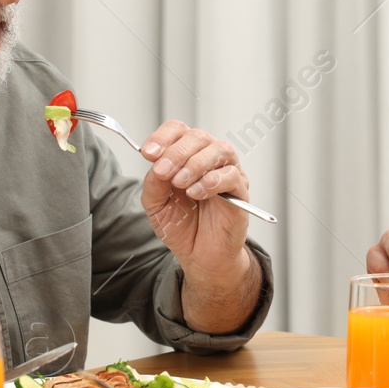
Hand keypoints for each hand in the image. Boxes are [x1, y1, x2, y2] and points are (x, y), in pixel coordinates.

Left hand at [140, 120, 250, 275]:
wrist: (200, 256)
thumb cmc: (182, 227)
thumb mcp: (156, 205)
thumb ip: (153, 183)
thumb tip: (156, 162)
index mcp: (187, 156)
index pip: (178, 130)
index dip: (162, 137)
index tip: (148, 153)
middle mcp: (209, 159)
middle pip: (198, 136)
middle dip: (176, 152)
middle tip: (163, 171)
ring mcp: (227, 173)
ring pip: (219, 150)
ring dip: (195, 164)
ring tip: (180, 183)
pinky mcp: (240, 191)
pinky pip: (231, 175)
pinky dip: (211, 181)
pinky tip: (196, 194)